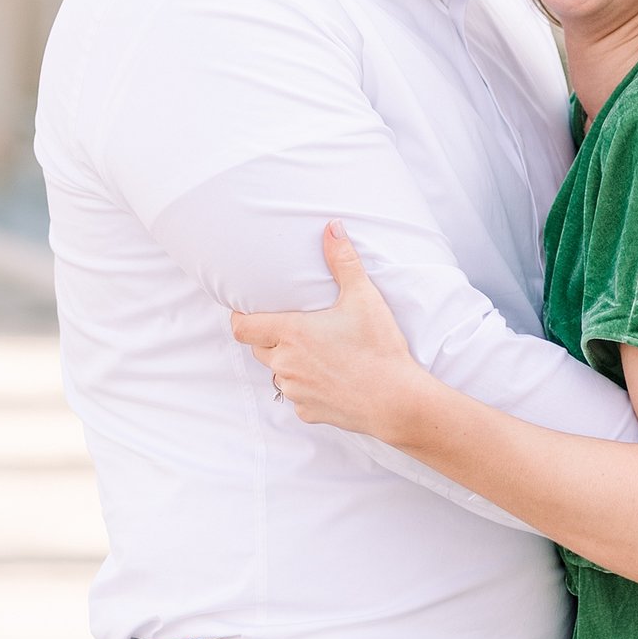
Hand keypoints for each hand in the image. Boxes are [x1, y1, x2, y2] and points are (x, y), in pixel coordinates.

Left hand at [230, 222, 425, 438]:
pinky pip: (297, 395)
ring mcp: (294, 390)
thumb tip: (332, 227)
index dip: (240, 317)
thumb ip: (343, 261)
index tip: (250, 310)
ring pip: (278, 373)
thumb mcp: (363, 298)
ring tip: (317, 352)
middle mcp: (284, 364)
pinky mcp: (307, 412)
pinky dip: (307, 386)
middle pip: (258, 348)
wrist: (397, 401)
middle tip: (295, 326)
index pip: (241, 327)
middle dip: (269, 337)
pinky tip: (331, 377)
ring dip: (289, 362)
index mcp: (291, 334)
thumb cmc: (379, 349)